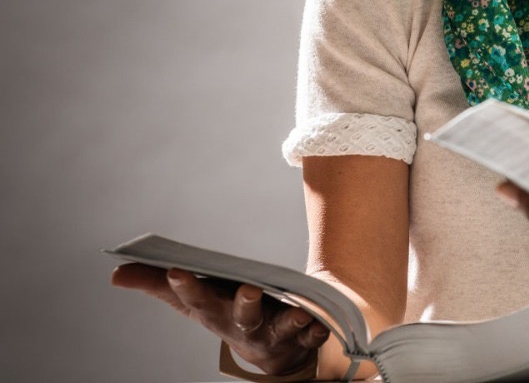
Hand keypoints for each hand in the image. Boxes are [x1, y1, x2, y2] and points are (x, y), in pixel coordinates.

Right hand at [111, 262, 328, 375]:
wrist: (274, 348)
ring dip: (290, 320)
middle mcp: (244, 325)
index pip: (195, 300)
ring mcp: (275, 332)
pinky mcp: (304, 335)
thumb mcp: (193, 299)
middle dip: (244, 304)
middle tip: (249, 289)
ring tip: (299, 312)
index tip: (176, 269)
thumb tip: (116, 272)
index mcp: (216, 312)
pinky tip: (323, 323)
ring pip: (282, 326)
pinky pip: (314, 334)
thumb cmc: (228, 313)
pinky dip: (318, 330)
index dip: (184, 286)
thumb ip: (158, 284)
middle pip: (242, 315)